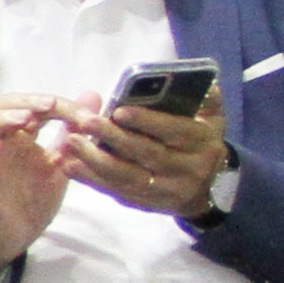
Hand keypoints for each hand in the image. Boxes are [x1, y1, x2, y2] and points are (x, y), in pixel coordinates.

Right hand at [0, 95, 77, 281]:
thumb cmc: (33, 199)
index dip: (54, 103)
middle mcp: (0, 141)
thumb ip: (73, 133)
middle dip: (25, 101)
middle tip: (50, 105)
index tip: (81, 114)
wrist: (16, 237)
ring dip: (0, 119)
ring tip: (24, 120)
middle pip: (0, 105)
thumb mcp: (61, 163)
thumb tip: (93, 96)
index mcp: (21, 135)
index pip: (30, 104)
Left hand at [68, 89, 227, 223]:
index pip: (175, 131)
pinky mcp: (148, 203)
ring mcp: (167, 191)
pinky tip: (71, 166)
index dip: (148, 122)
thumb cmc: (201, 138)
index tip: (120, 111)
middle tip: (85, 122)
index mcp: (203, 142)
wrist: (209, 185)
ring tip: (71, 142)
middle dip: (114, 138)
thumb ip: (204, 97)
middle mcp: (188, 169)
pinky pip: (118, 192)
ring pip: (130, 178)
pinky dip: (93, 180)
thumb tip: (188, 79)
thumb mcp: (212, 116)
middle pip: (148, 154)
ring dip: (97, 161)